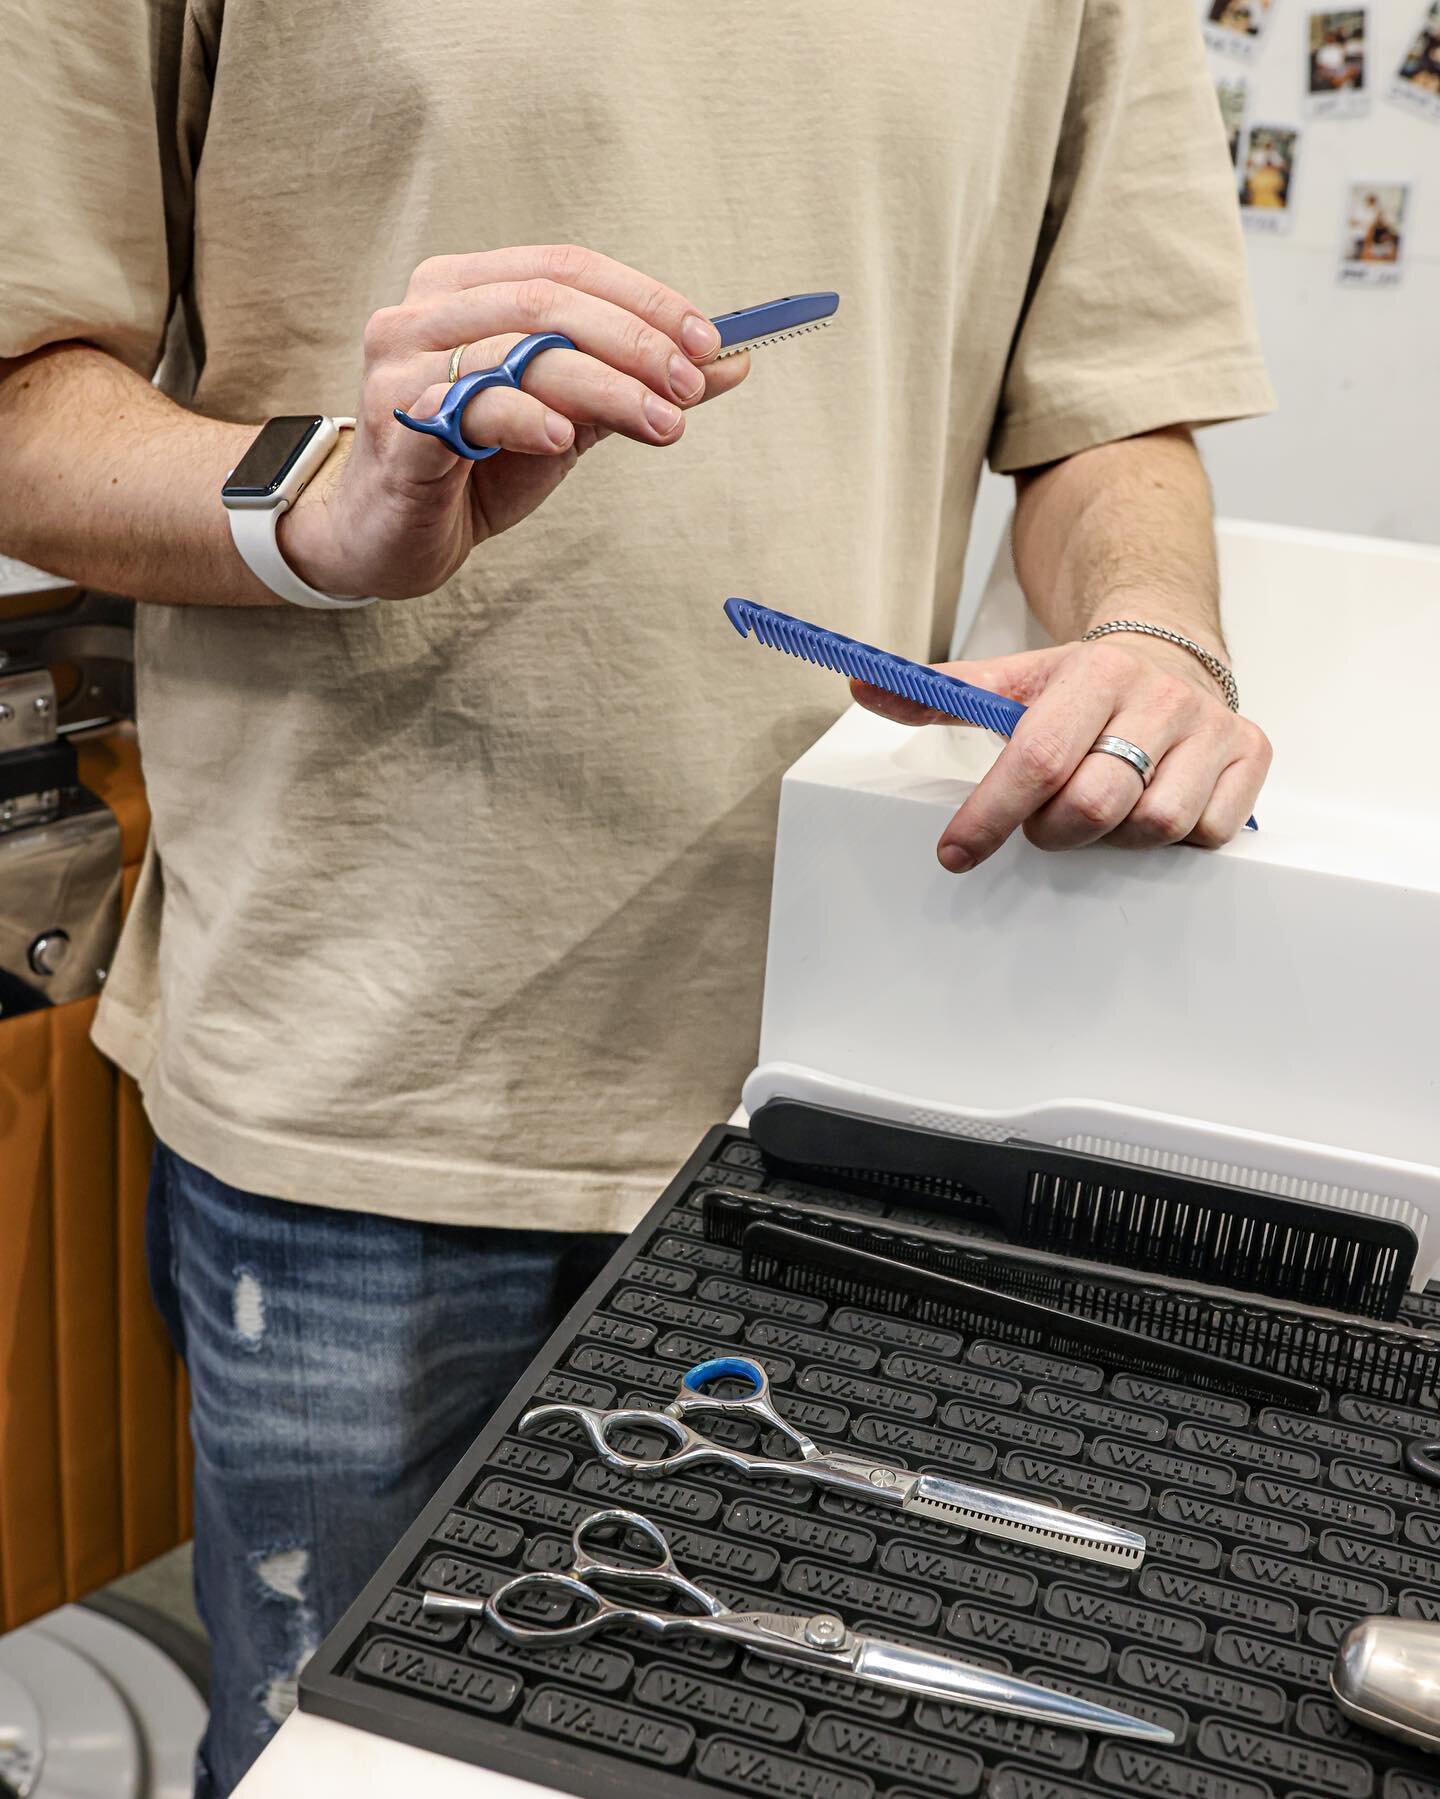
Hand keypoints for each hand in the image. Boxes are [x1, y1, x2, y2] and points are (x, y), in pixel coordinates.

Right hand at [278, 245, 749, 599]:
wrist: (391, 538)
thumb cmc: (476, 468)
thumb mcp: (568, 419)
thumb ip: (635, 386)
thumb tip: (730, 363)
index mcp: (467, 287)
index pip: (566, 268)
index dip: (642, 298)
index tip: (707, 340)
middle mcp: (427, 310)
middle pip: (547, 302)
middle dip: (633, 341)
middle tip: (689, 385)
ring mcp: (402, 364)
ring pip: (517, 351)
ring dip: (602, 386)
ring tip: (661, 422)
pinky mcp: (394, 424)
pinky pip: (468, 409)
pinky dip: (525, 417)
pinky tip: (565, 437)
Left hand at [852, 633, 1271, 871]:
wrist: (1171, 652)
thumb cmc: (1083, 684)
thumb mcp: (1013, 681)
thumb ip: (939, 693)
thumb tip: (862, 686)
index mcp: (1095, 673)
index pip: (1037, 759)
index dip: (991, 815)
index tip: (956, 854)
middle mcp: (1161, 696)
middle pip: (1096, 805)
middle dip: (1053, 830)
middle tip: (1043, 820)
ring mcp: (1213, 727)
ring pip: (1155, 826)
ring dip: (1115, 837)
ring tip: (1102, 806)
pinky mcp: (1252, 753)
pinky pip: (1208, 833)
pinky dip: (1175, 837)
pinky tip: (1153, 805)